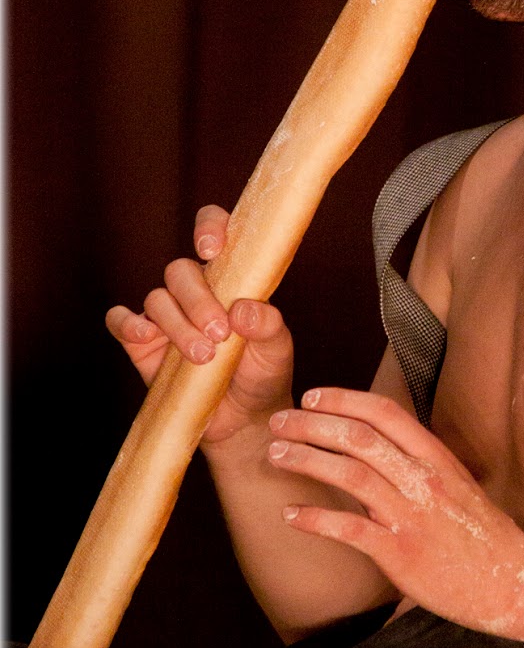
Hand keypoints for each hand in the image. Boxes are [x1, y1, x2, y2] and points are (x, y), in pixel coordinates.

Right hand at [105, 204, 294, 445]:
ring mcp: (167, 315)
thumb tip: (243, 309)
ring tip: (203, 356)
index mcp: (231, 277)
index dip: (209, 227)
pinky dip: (127, 324)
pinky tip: (145, 336)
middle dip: (198, 301)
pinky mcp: (142, 343)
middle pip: (181, 272)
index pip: (215, 232)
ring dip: (178, 325)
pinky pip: (120, 321)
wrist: (245, 419)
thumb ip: (268, 326)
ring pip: (157, 298)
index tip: (212, 248)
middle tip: (220, 334)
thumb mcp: (277, 350)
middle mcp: (195, 291)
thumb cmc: (264, 373)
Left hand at [267, 388, 523, 634]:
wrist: (511, 580)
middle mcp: (424, 479)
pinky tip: (290, 515)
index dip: (344, 399)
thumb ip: (418, 464)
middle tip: (278, 420)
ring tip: (275, 454)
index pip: (385, 412)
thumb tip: (376, 447)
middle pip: (359, 437)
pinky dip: (315, 519)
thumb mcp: (455, 484)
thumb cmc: (480, 534)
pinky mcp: (401, 553)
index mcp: (437, 457)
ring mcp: (412, 515)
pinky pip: (350, 529)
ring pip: (350, 474)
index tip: (313, 396)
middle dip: (311, 424)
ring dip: (306, 460)